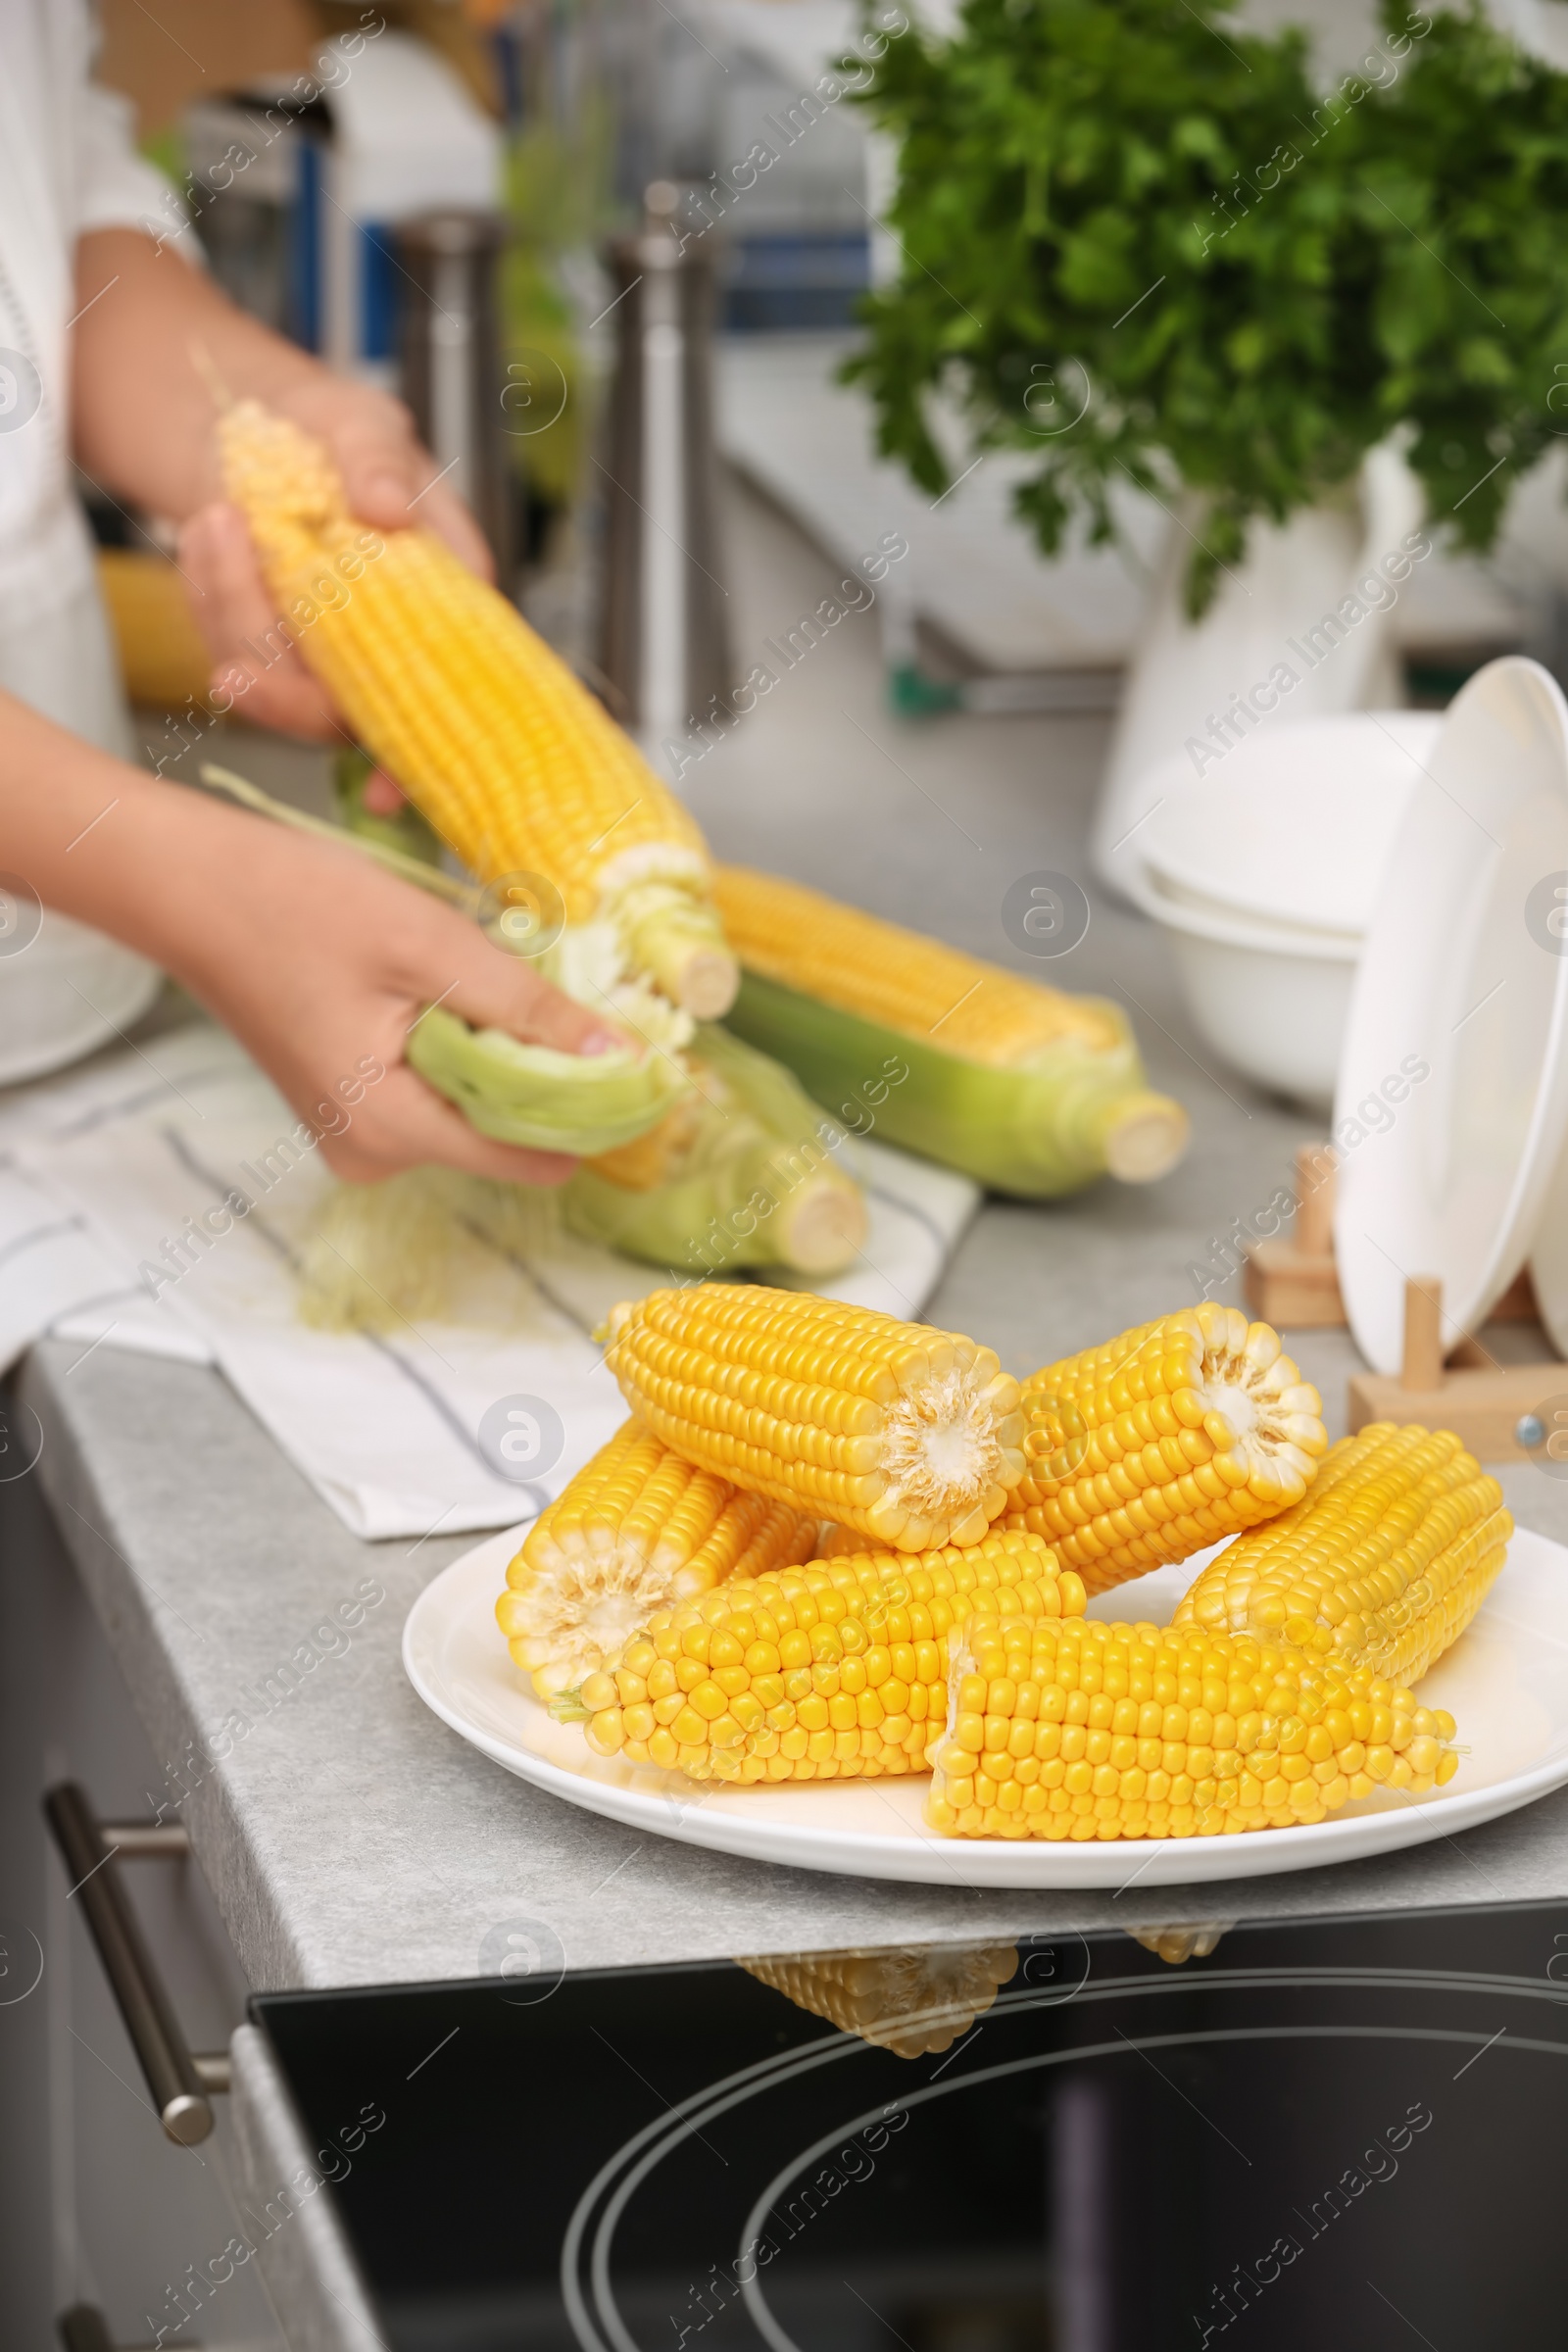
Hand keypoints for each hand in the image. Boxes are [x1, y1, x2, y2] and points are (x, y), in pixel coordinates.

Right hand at [163, 811, 618, 1184]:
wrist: (194, 889)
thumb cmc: (294, 904)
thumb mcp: (428, 943)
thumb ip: (525, 1007)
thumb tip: (621, 1053)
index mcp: (390, 1129)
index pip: (530, 1153)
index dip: (596, 1110)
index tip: (653, 1067)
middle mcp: (373, 1154)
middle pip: (504, 1133)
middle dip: (549, 1073)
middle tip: (580, 999)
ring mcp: (359, 1137)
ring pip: (474, 1109)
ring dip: (506, 1054)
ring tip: (504, 984)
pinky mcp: (353, 1109)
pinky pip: (439, 1092)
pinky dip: (466, 1049)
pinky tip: (460, 995)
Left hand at [177, 376, 490, 741]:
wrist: (258, 424)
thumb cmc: (335, 432)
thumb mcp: (365, 424)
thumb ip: (380, 462)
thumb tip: (387, 509)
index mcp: (446, 610)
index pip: (448, 702)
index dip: (418, 756)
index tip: (385, 792)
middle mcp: (389, 650)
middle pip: (341, 718)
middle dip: (282, 695)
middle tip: (235, 670)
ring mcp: (322, 655)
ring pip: (275, 679)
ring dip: (231, 606)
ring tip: (215, 518)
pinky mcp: (263, 645)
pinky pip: (226, 647)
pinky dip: (206, 591)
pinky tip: (207, 530)